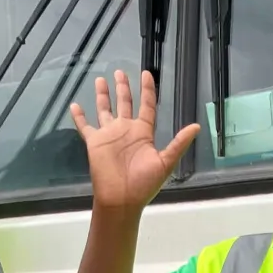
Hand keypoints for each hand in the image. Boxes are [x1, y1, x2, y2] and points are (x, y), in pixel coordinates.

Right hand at [69, 70, 198, 211]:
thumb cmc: (144, 184)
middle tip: (120, 72)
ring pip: (105, 110)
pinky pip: (85, 126)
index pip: (146, 105)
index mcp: (143, 132)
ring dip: (103, 95)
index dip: (147, 90)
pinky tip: (74, 105)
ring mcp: (110, 135)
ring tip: (101, 79)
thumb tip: (197, 126)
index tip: (146, 74)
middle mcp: (126, 130)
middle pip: (125, 103)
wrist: (121, 200)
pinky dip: (79, 117)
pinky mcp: (95, 142)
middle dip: (123, 87)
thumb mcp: (166, 162)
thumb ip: (179, 143)